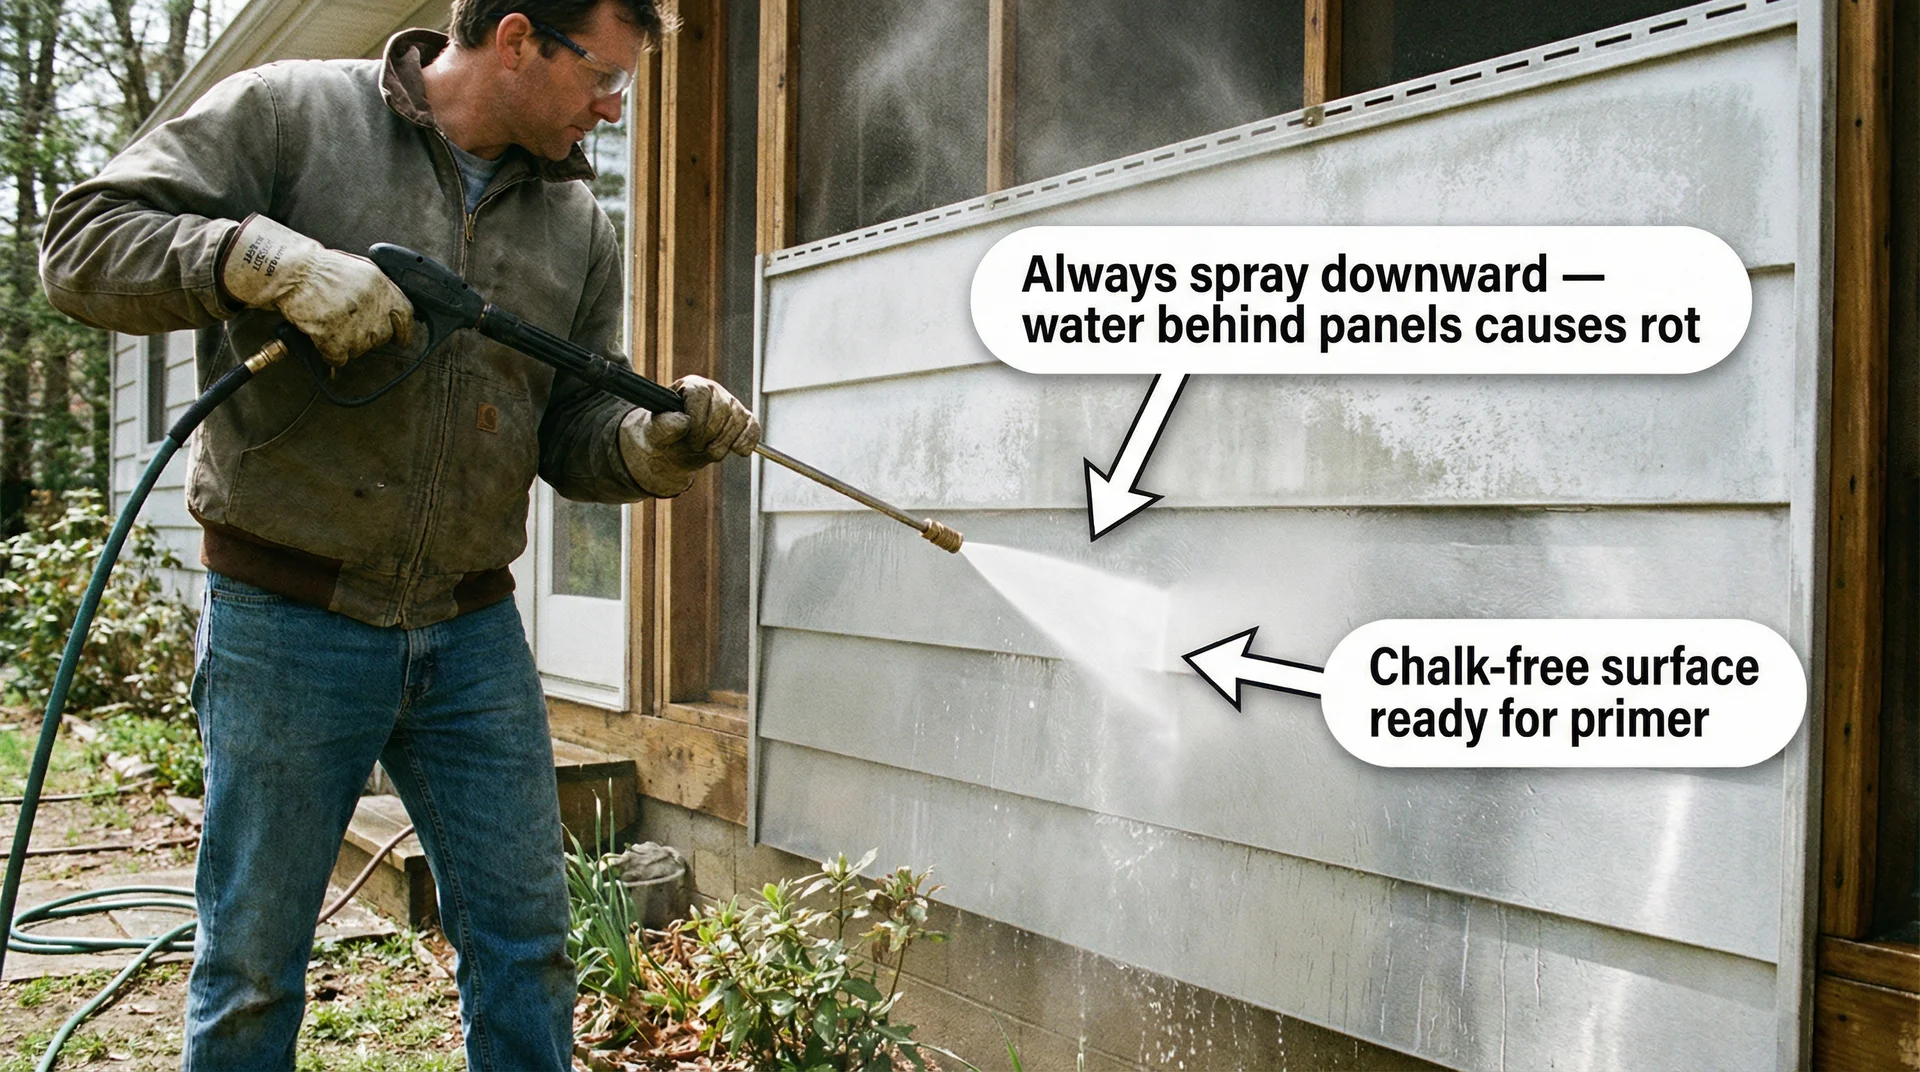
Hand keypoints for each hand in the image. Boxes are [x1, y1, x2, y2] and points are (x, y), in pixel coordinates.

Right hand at [221, 214, 413, 365]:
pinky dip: (331, 354)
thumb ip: (379, 288)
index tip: (401, 339)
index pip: (406, 316)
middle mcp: (372, 306)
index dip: (404, 331)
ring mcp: (353, 324)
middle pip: (382, 336)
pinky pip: (340, 358)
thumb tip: (389, 307)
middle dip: (369, 336)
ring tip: (333, 326)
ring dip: (348, 344)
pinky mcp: (333, 338)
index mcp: (381, 286)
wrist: (291, 272)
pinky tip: (323, 340)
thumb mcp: (360, 268)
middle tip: (351, 327)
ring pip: (361, 349)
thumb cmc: (320, 268)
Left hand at [618, 376, 759, 496]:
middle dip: (711, 435)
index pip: (701, 394)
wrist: (675, 449)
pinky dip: (746, 442)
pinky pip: (752, 428)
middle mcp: (714, 390)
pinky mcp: (744, 420)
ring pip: (738, 420)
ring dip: (724, 443)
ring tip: (709, 450)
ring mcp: (731, 404)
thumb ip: (663, 425)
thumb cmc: (664, 435)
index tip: (690, 439)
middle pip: (723, 408)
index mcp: (692, 386)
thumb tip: (683, 421)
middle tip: (697, 447)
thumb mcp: (654, 431)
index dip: (698, 420)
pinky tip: (736, 450)